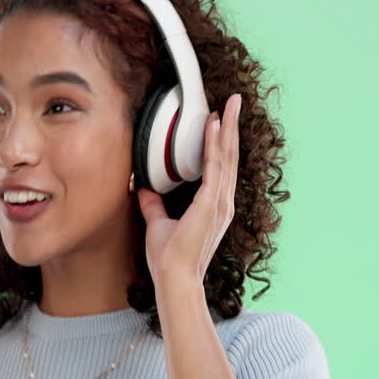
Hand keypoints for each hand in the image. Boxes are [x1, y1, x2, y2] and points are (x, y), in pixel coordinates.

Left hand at [136, 93, 241, 288]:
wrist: (173, 278)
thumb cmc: (168, 258)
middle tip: (235, 101)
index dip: (222, 141)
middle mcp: (223, 202)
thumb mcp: (158, 224)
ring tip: (231, 104)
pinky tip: (213, 125)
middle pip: (230, 156)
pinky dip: (214, 144)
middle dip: (232, 126)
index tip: (220, 119)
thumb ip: (154, 205)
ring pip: (227, 156)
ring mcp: (220, 203)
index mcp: (214, 206)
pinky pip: (215, 167)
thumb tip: (144, 188)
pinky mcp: (211, 204)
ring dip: (228, 127)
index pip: (222, 166)